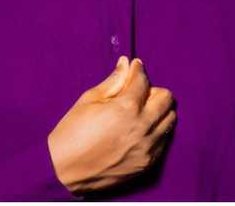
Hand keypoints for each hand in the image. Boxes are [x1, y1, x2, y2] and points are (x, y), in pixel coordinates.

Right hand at [47, 56, 176, 194]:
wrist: (65, 170)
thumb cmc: (71, 133)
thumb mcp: (88, 101)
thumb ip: (112, 82)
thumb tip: (125, 64)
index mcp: (126, 108)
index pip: (143, 81)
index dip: (137, 70)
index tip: (134, 67)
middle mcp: (143, 126)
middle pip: (166, 98)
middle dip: (152, 89)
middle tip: (136, 92)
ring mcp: (148, 146)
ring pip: (170, 118)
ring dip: (157, 110)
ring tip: (139, 111)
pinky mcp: (148, 162)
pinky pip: (164, 139)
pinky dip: (156, 129)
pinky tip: (138, 128)